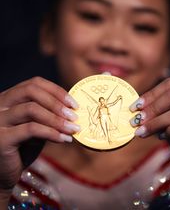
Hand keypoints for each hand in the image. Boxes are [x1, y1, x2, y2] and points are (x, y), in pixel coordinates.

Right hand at [0, 77, 78, 191]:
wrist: (4, 173)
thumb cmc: (23, 146)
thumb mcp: (37, 125)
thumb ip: (48, 114)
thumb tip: (73, 109)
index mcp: (9, 98)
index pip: (34, 84)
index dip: (56, 91)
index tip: (74, 104)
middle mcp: (0, 105)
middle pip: (31, 91)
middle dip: (57, 102)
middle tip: (74, 116)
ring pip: (32, 109)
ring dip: (58, 119)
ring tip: (73, 129)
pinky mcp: (1, 138)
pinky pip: (31, 129)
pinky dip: (52, 133)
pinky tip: (65, 139)